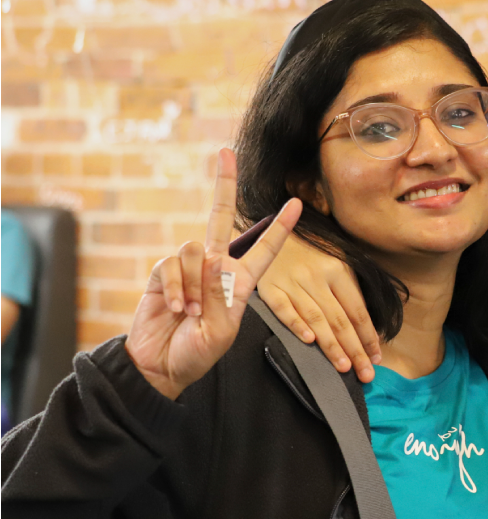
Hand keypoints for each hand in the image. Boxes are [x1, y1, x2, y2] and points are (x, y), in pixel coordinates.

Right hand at [125, 149, 301, 399]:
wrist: (160, 365)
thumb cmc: (197, 353)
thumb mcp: (221, 331)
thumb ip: (221, 296)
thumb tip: (212, 259)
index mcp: (241, 282)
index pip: (264, 249)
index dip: (280, 228)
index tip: (296, 204)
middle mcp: (216, 268)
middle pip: (221, 218)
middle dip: (224, 184)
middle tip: (227, 153)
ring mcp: (190, 268)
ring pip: (196, 249)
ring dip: (196, 284)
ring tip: (192, 312)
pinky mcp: (165, 272)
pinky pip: (173, 265)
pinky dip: (178, 288)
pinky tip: (177, 309)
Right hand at [256, 234, 380, 382]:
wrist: (277, 231)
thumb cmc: (313, 251)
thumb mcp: (339, 260)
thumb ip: (352, 290)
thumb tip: (369, 328)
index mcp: (338, 269)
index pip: (357, 311)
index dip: (368, 336)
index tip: (376, 358)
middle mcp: (317, 277)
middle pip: (339, 320)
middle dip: (355, 350)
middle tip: (365, 374)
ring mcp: (292, 282)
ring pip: (315, 319)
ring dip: (331, 346)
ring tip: (344, 367)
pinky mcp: (269, 288)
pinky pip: (283, 309)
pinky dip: (296, 325)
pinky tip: (309, 341)